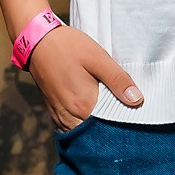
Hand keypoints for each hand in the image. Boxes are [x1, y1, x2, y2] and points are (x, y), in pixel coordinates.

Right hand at [28, 25, 143, 129]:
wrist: (37, 41)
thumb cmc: (69, 47)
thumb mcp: (98, 59)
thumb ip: (118, 81)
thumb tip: (137, 100)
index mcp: (83, 106)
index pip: (109, 128)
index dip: (123, 125)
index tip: (133, 116)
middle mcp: (69, 117)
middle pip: (94, 133)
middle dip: (109, 128)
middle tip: (124, 116)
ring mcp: (59, 116)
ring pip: (82, 132)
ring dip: (95, 127)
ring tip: (110, 114)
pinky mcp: (54, 111)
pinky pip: (71, 126)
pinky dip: (83, 123)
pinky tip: (93, 112)